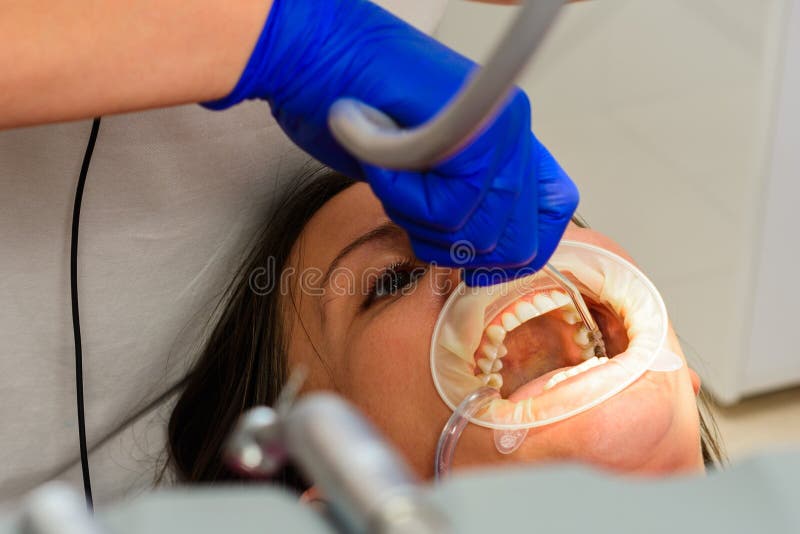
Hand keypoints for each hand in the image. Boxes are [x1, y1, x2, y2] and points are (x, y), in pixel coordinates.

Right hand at [205, 0, 578, 283]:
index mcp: (505, 136)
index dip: (511, 255)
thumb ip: (455, 198)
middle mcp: (511, 129)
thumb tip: (477, 253)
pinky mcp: (470, 132)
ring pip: (480, 232)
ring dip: (418, 218)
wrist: (306, 48)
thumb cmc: (347, 96)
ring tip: (388, 169)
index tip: (473, 265)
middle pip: (518, 241)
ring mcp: (497, 127)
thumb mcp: (412, 162)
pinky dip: (401, 196)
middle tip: (409, 210)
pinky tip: (380, 158)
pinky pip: (447, 209)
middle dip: (456, 249)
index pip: (550, 217)